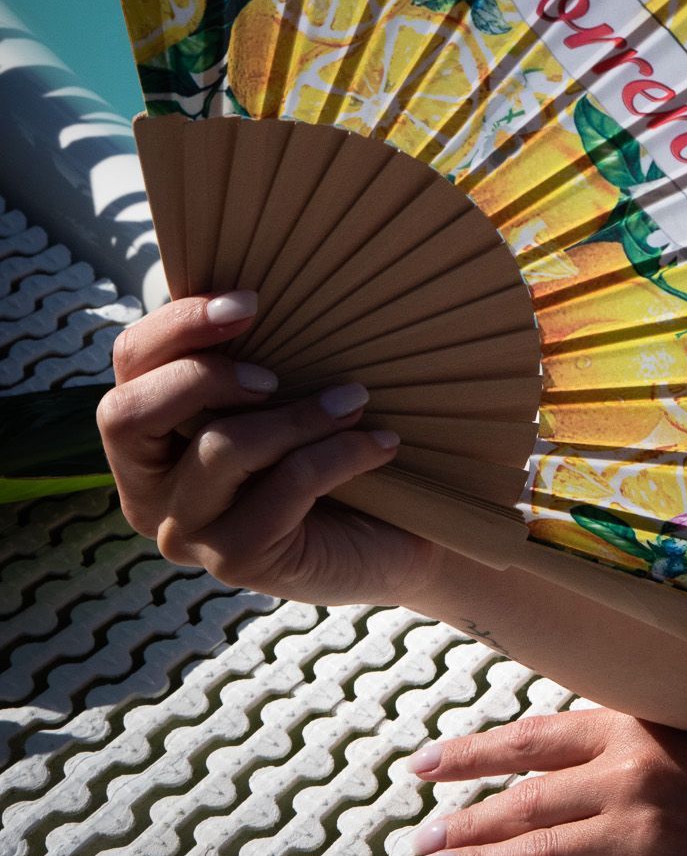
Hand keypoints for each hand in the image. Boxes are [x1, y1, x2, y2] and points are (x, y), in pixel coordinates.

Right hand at [99, 291, 439, 605]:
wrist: (390, 539)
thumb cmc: (327, 451)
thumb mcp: (281, 395)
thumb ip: (253, 356)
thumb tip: (257, 293)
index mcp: (147, 436)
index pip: (129, 363)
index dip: (179, 323)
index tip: (249, 303)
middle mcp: (147, 489)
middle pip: (126, 414)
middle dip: (203, 375)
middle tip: (275, 374)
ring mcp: (185, 532)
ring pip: (221, 448)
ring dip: (299, 415)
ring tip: (355, 400)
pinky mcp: (234, 561)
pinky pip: (284, 487)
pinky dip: (338, 453)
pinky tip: (379, 444)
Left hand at [407, 708, 686, 855]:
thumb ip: (640, 741)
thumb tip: (579, 757)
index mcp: (637, 726)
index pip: (531, 739)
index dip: (470, 753)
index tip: (425, 765)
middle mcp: (629, 774)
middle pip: (520, 801)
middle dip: (461, 824)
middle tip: (418, 846)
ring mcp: (643, 835)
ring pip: (534, 854)